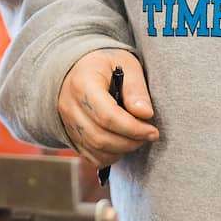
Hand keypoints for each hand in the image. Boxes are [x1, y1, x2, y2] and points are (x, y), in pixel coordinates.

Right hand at [57, 49, 157, 172]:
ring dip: (122, 150)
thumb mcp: (126, 64)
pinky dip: (110, 156)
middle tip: (149, 135)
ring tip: (137, 138)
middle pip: (100, 137)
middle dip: (130, 142)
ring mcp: (67, 122)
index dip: (133, 128)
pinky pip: (90, 156)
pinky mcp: (70, 134)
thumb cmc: (106, 64)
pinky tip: (123, 143)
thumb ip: (136, 88)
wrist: (78, 67)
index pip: (107, 116)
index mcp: (83, 83)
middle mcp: (70, 105)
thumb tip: (145, 114)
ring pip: (95, 149)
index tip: (152, 131)